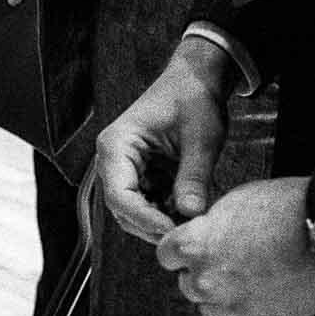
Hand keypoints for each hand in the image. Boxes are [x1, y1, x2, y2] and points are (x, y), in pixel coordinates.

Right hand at [95, 37, 233, 240]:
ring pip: (134, 211)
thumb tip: (192, 214)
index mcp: (116, 146)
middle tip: (188, 234)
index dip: (144, 218)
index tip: (174, 231)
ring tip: (192, 224)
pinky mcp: (142, 175)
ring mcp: (127, 170)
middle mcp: (114, 161)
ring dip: (161, 221)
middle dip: (153, 225)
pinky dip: (168, 212)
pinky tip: (190, 211)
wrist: (195, 81)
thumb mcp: (201, 138)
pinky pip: (149, 204)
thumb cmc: (193, 99)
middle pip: (123, 209)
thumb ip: (194, 176)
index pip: (119, 194)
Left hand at [155, 177, 314, 315]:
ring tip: (244, 279)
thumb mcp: (233, 204)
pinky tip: (262, 291)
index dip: (179, 251)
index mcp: (194, 247)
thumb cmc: (284, 208)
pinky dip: (246, 309)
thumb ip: (208, 228)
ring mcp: (233, 305)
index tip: (192, 248)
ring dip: (220, 297)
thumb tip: (201, 236)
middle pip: (187, 285)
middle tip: (226, 262)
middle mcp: (207, 281)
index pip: (165, 256)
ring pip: (210, 309)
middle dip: (200, 274)